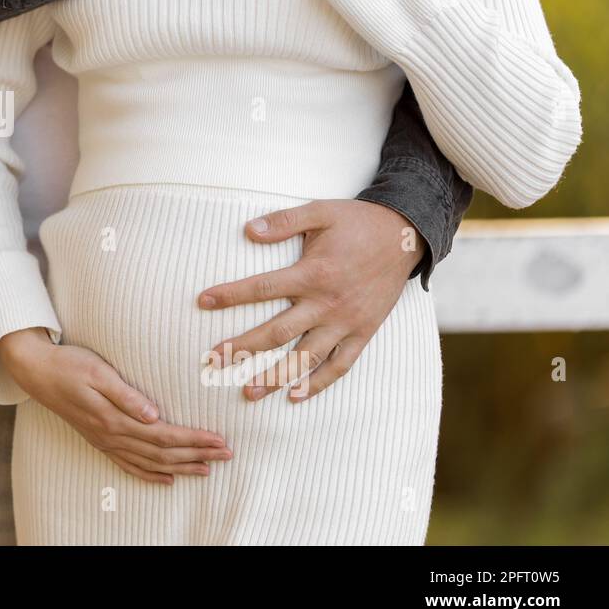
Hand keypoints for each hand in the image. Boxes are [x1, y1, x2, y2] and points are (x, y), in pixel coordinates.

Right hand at [0, 328, 230, 483]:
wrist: (37, 372)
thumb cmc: (69, 364)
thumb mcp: (97, 371)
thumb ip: (126, 395)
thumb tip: (154, 414)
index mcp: (115, 418)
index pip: (165, 434)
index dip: (194, 439)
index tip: (220, 439)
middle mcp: (112, 435)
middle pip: (163, 452)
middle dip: (197, 454)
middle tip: (227, 454)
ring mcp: (105, 441)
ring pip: (150, 462)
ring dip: (180, 467)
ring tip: (207, 469)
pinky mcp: (99, 440)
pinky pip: (129, 465)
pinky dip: (150, 474)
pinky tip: (167, 479)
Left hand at [198, 199, 422, 402]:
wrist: (406, 237)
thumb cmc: (358, 223)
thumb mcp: (321, 212)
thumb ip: (283, 222)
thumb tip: (248, 230)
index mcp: (313, 273)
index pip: (262, 288)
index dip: (230, 295)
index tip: (203, 301)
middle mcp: (327, 303)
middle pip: (277, 333)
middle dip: (242, 348)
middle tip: (212, 361)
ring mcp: (346, 322)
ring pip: (305, 358)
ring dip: (275, 378)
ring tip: (247, 393)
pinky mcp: (363, 333)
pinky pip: (340, 365)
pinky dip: (319, 383)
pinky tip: (296, 396)